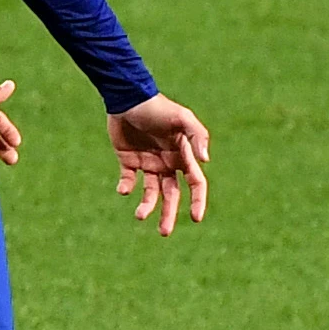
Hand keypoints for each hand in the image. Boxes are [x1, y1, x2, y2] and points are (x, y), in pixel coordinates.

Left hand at [107, 94, 210, 236]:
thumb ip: (197, 136)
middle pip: (172, 195)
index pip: (195, 183)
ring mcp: (148, 163)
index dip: (198, 201)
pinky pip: (129, 181)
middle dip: (169, 214)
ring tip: (140, 216)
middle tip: (164, 233)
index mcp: (183, 155)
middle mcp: (168, 162)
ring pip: (151, 193)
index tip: (196, 218)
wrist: (128, 96)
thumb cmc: (157, 107)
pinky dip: (126, 188)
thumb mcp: (181, 118)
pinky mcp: (129, 161)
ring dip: (147, 207)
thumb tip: (204, 162)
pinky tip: (123, 189)